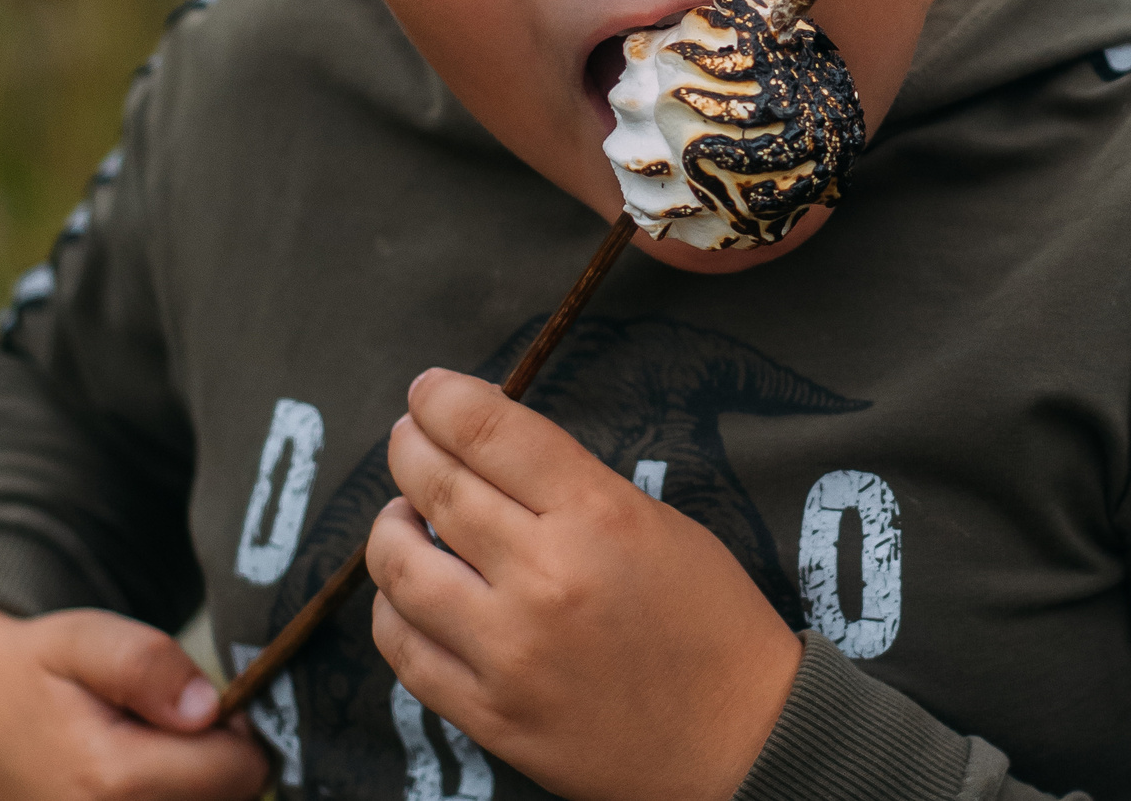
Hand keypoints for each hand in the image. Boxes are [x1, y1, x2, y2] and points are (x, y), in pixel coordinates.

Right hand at [0, 604, 270, 800]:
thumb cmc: (27, 672)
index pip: (240, 772)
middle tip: (167, 727)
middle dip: (216, 764)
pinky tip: (134, 782)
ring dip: (191, 786)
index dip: (237, 730)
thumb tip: (207, 709)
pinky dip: (164, 798)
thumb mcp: (83, 640)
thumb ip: (147, 665)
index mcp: (109, 783)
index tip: (199, 707)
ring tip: (145, 753)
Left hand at [370, 369, 803, 800]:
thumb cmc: (711, 621)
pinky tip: (408, 592)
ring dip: (389, 527)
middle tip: (407, 436)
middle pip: (437, 487)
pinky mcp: (490, 715)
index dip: (445, 398)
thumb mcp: (657, 523)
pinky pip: (405, 650)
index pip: (491, 432)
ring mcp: (509, 653)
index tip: (429, 391)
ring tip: (403, 516)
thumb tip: (487, 454)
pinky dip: (393, 608)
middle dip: (408, 446)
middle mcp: (545, 578)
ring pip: (401, 568)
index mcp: (598, 517)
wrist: (742, 739)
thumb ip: (571, 488)